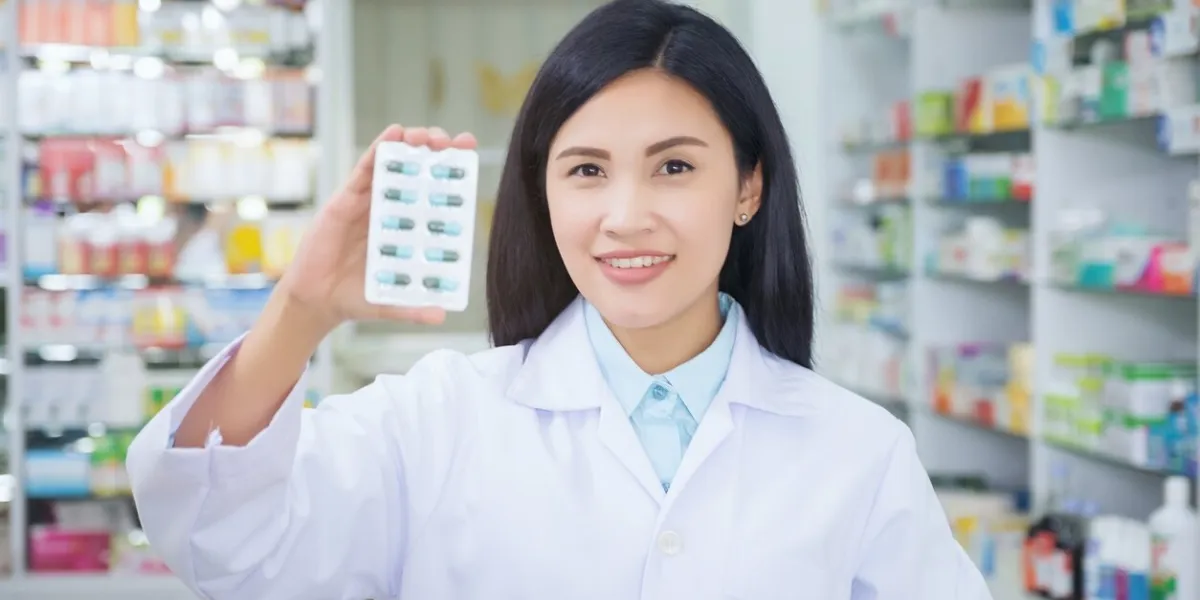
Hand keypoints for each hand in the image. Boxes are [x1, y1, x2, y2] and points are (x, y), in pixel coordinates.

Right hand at [278, 125, 477, 331]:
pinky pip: (364, 168)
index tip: (469, 152)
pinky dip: (379, 148)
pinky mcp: (346, 199)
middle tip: (453, 143)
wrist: (318, 301)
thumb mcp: (392, 303)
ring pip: (393, 162)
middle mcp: (391, 209)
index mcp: (407, 228)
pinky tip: (394, 134)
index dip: (451, 171)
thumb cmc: (357, 297)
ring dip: (412, 143)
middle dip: (435, 150)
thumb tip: (442, 315)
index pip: (433, 192)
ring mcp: (369, 201)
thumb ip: (415, 307)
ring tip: (428, 136)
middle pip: (417, 169)